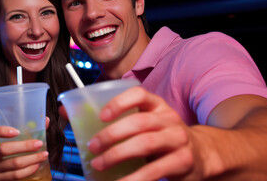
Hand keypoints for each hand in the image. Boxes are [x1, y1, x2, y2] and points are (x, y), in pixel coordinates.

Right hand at [0, 118, 49, 179]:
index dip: (1, 131)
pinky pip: (15, 175)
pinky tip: (36, 165)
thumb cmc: (7, 154)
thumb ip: (27, 131)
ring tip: (44, 155)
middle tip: (39, 143)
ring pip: (13, 164)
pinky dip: (28, 170)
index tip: (17, 131)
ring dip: (31, 159)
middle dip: (24, 146)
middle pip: (4, 149)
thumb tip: (46, 120)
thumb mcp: (11, 143)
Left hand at [87, 86, 203, 180]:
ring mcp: (177, 139)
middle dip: (111, 135)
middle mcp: (169, 119)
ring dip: (117, 155)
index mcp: (157, 105)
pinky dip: (134, 178)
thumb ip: (113, 118)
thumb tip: (66, 111)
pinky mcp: (182, 161)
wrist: (201, 154)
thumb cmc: (161, 137)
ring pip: (145, 144)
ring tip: (98, 164)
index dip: (119, 103)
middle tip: (92, 147)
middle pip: (139, 122)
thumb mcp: (144, 123)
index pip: (139, 94)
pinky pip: (154, 170)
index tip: (101, 116)